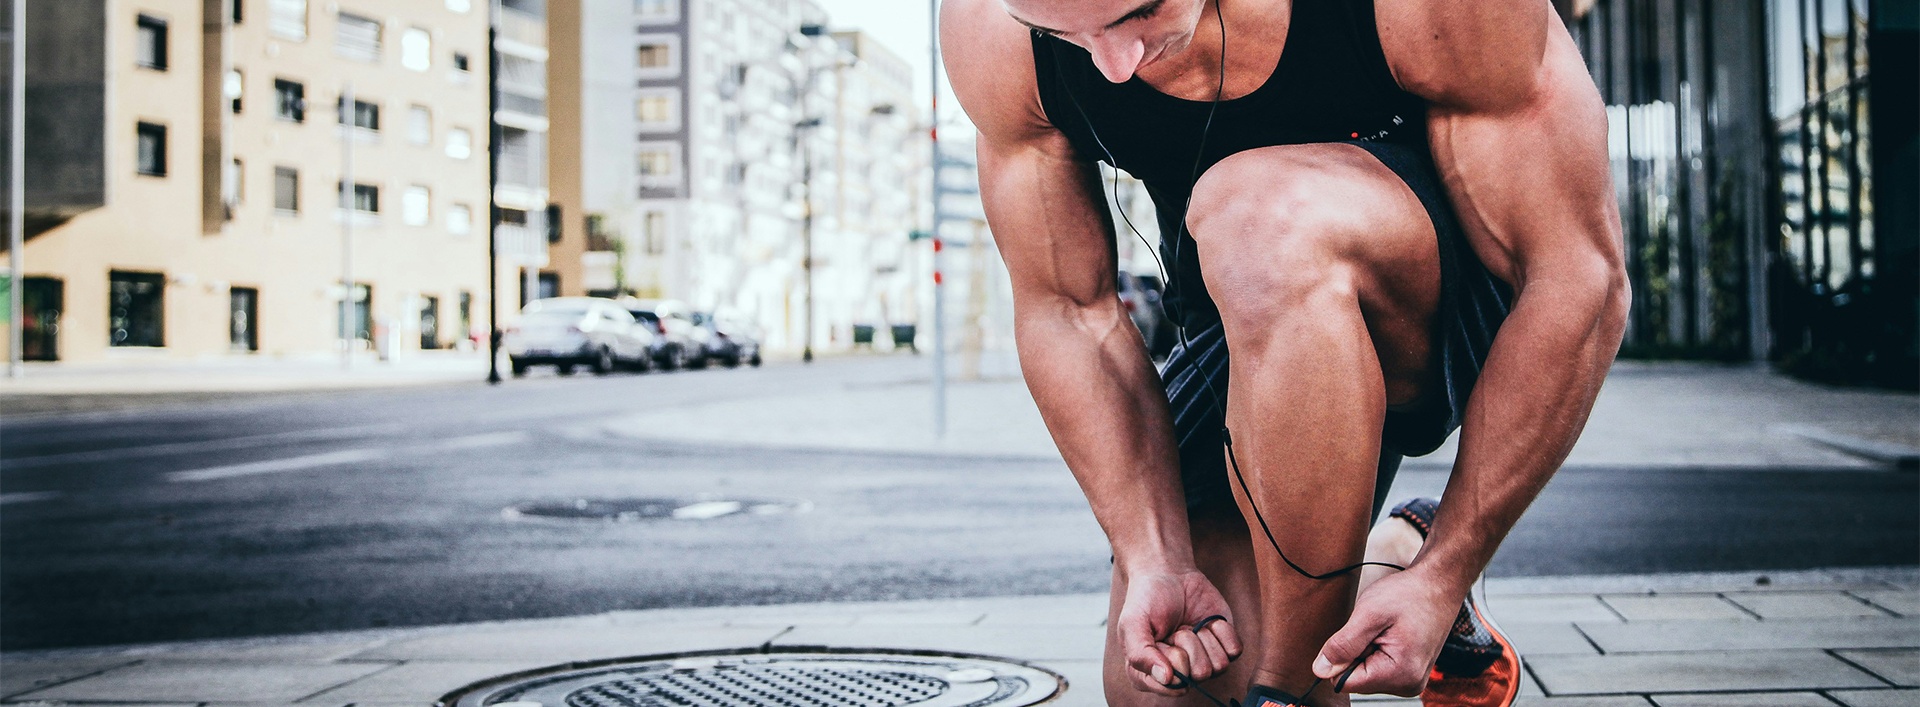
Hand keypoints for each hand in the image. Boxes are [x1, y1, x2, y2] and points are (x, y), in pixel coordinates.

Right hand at [1115, 567, 1242, 695]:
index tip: (1161, 639)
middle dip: (1187, 644)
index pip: (1172, 685)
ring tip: (1189, 625)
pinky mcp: (1223, 647)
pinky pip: (1234, 651)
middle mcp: (1179, 674)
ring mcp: (1203, 661)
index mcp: (1151, 675)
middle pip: (1198, 675)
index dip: (1170, 659)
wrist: (1168, 573)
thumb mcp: (1132, 624)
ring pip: (1219, 667)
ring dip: (1203, 637)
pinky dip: (1222, 632)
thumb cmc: (1147, 599)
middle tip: (1175, 628)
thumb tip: (1166, 679)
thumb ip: (1140, 654)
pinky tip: (1207, 622)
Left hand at [1312, 567, 1458, 695]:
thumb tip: (1320, 670)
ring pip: (1366, 673)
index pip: (1345, 683)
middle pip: (1356, 679)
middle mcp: (1408, 685)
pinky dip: (1376, 649)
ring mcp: (1410, 680)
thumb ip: (1343, 645)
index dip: (1340, 657)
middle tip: (1376, 628)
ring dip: (1366, 650)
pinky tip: (1390, 633)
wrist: (1438, 585)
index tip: (1358, 633)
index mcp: (1399, 675)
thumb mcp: (1369, 614)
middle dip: (1356, 652)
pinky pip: (1378, 668)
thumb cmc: (1409, 595)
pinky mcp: (1409, 672)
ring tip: (1385, 629)